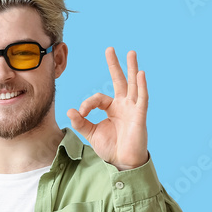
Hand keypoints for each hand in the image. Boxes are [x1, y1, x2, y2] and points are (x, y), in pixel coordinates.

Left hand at [67, 47, 148, 169]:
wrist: (122, 162)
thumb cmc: (110, 148)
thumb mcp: (91, 134)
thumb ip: (80, 122)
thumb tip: (70, 110)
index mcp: (112, 108)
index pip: (98, 98)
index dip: (87, 104)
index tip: (80, 114)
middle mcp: (123, 105)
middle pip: (119, 81)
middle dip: (114, 65)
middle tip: (109, 49)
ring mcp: (133, 109)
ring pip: (133, 85)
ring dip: (131, 68)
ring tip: (131, 53)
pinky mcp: (140, 116)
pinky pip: (142, 98)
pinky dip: (142, 86)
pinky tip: (140, 73)